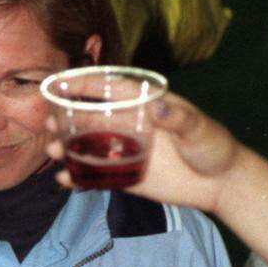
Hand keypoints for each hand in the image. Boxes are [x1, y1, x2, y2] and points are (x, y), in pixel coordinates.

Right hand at [49, 94, 240, 210]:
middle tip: (45, 121)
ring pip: (89, 147)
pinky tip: (64, 180)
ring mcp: (126, 151)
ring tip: (51, 151)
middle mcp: (130, 125)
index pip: (110, 89)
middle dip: (66, 118)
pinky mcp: (127, 176)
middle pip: (91, 117)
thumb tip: (157, 107)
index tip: (59, 83)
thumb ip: (178, 118)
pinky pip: (97, 175)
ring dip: (67, 148)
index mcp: (144, 106)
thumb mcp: (199, 129)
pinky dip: (79, 177)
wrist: (221, 184)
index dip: (83, 84)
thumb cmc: (214, 147)